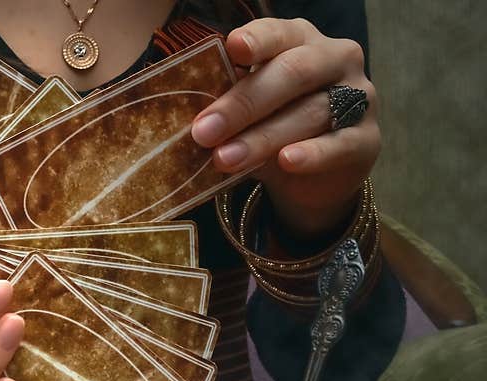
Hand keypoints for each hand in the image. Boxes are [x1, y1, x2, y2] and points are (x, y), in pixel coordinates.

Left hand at [192, 18, 380, 237]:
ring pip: (310, 113)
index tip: (232, 49)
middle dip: (243, 103)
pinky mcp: (367, 139)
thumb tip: (184, 115)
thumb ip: (229, 102)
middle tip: (203, 131)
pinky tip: (286, 161)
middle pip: (292, 73)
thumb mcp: (249, 111)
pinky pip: (339, 144)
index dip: (258, 39)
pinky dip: (311, 154)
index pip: (280, 32)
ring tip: (224, 159)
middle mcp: (335, 59)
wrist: (314, 176)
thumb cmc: (274, 128)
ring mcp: (358, 97)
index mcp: (301, 41)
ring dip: (262, 138)